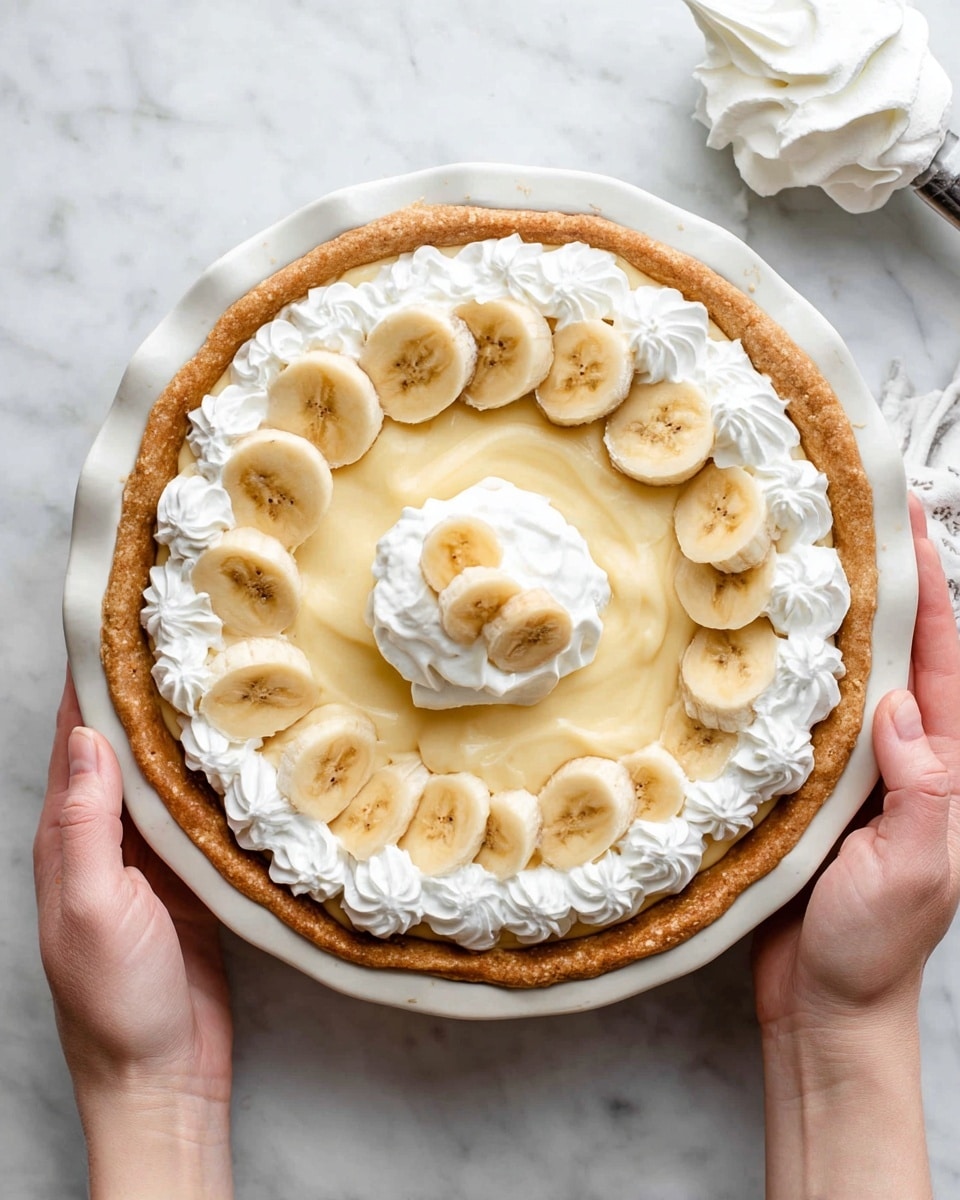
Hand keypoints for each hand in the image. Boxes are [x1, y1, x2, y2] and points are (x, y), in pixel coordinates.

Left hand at [34, 672, 233, 1198]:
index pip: (76, 739)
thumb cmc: (115, 1001)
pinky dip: (221, 774)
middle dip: (149, 689)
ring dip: (189, 726)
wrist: (161, 1076)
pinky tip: (250, 748)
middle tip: (191, 631)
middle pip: (127, 745)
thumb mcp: (89, 908)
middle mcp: (108, 836)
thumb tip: (84, 735)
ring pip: (171, 772)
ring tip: (227, 671)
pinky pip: (206, 810)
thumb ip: (85, 824)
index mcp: (68, 836)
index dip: (92, 680)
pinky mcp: (196, 876)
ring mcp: (155, 855)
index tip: (119, 620)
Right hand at [753, 496, 959, 1199]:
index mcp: (946, 771)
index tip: (908, 524)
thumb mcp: (918, 871)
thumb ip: (925, 790)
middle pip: (902, 654)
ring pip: (849, 679)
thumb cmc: (873, 946)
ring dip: (837, 622)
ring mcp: (857, 772)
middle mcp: (905, 759)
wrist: (824, 1003)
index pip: (943, 662)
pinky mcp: (811, 789)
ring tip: (805, 564)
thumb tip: (902, 705)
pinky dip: (793, 674)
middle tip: (851, 522)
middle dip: (887, 586)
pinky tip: (762, 648)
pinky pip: (806, 718)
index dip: (931, 590)